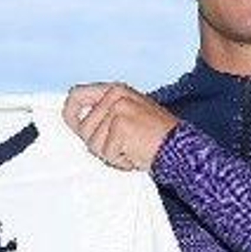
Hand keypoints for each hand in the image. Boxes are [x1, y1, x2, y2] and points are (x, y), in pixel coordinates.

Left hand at [62, 83, 178, 170]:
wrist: (181, 147)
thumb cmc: (157, 136)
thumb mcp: (129, 115)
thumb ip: (105, 115)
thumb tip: (79, 124)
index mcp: (115, 90)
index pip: (77, 95)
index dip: (70, 113)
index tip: (74, 125)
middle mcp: (115, 96)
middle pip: (84, 129)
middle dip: (99, 145)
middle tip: (122, 146)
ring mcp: (117, 109)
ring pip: (93, 144)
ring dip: (111, 155)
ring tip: (131, 149)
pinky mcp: (121, 126)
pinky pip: (107, 153)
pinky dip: (121, 161)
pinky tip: (136, 154)